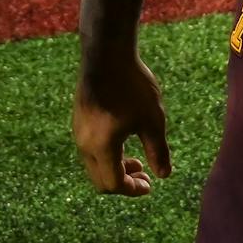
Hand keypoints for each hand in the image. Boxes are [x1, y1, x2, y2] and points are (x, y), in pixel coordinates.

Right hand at [73, 52, 172, 195]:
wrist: (107, 53)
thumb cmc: (133, 86)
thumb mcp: (152, 120)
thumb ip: (158, 151)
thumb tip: (164, 175)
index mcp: (102, 147)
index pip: (114, 184)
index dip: (132, 190)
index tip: (149, 185)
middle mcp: (84, 143)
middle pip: (100, 180)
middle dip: (123, 182)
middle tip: (144, 175)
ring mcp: (79, 130)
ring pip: (94, 164)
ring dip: (115, 168)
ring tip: (137, 159)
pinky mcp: (79, 118)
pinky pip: (90, 149)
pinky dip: (107, 155)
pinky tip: (124, 138)